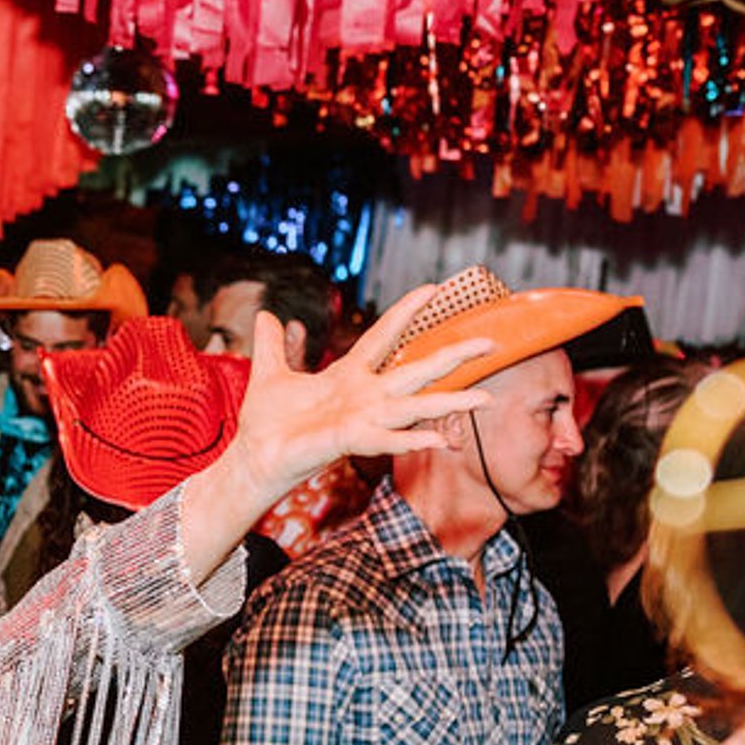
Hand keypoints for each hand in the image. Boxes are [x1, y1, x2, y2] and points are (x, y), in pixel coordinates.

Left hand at [230, 283, 497, 499]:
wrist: (254, 456)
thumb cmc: (267, 421)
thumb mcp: (269, 372)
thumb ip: (274, 344)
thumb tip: (268, 314)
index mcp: (348, 375)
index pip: (384, 336)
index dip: (406, 312)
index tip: (432, 288)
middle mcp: (364, 396)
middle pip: (417, 370)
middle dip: (453, 356)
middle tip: (490, 342)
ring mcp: (361, 419)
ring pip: (415, 406)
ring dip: (450, 403)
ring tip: (486, 399)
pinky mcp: (350, 440)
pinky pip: (388, 439)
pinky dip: (414, 439)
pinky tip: (443, 440)